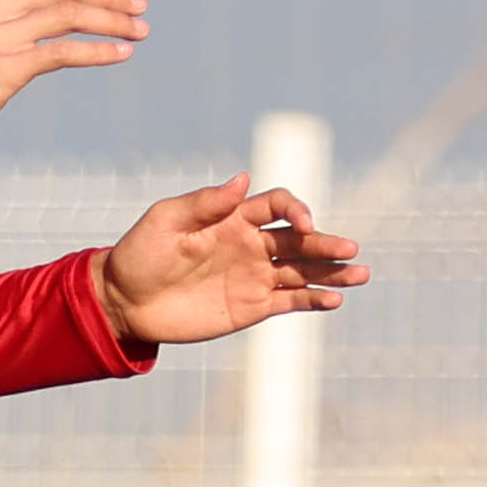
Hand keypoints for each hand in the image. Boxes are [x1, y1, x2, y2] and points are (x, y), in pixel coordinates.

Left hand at [92, 174, 368, 348]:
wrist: (125, 301)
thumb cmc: (141, 253)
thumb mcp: (165, 221)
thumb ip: (204, 202)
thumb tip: (242, 179)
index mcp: (233, 217)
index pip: (277, 206)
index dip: (294, 209)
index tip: (301, 223)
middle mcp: (251, 245)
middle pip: (299, 240)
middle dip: (325, 243)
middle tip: (351, 249)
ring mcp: (254, 277)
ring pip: (302, 271)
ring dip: (332, 272)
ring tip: (361, 273)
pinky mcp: (252, 307)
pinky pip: (290, 302)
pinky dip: (313, 301)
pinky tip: (334, 300)